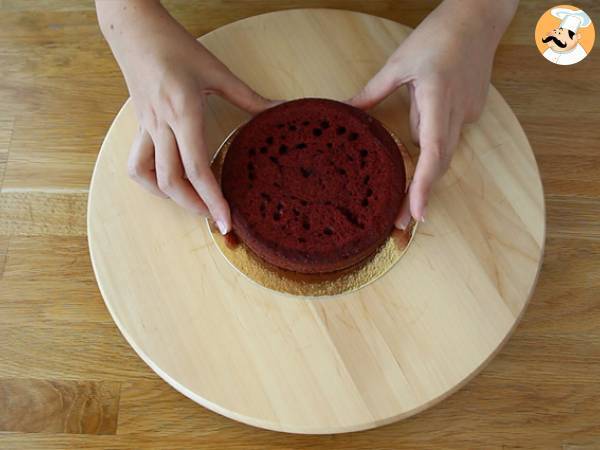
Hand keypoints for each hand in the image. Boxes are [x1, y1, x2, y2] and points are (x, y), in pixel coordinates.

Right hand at [97, 0, 275, 233]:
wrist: (134, 28)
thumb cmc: (176, 46)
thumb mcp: (217, 71)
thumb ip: (249, 97)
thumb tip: (279, 111)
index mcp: (184, 112)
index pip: (198, 168)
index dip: (213, 200)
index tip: (226, 222)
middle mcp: (162, 125)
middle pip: (171, 181)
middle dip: (195, 207)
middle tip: (217, 219)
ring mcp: (146, 127)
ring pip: (146, 176)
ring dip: (169, 196)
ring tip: (193, 202)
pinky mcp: (139, 125)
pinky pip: (136, 162)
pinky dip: (150, 180)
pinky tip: (168, 181)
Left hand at [349, 0, 516, 228]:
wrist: (479, 17)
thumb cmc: (439, 35)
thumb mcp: (398, 62)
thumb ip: (372, 92)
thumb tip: (345, 110)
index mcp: (438, 99)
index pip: (433, 153)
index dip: (424, 186)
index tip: (416, 215)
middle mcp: (457, 114)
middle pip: (439, 163)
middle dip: (420, 194)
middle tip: (400, 224)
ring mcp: (468, 114)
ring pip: (442, 151)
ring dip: (424, 169)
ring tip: (406, 186)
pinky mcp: (471, 111)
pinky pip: (447, 136)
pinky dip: (431, 145)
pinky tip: (421, 135)